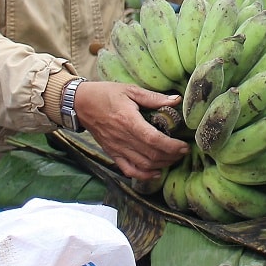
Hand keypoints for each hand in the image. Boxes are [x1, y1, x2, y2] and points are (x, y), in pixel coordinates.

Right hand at [73, 82, 188, 179]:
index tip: (184, 146)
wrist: (81, 104)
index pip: (153, 139)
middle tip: (183, 151)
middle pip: (152, 155)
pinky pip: (129, 170)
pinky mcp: (112, 153)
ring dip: (162, 165)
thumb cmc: (106, 94)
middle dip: (171, 156)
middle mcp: (123, 138)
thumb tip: (176, 100)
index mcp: (128, 121)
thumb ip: (154, 98)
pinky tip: (156, 172)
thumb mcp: (130, 90)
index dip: (171, 146)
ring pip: (143, 165)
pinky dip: (144, 175)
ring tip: (174, 158)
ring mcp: (116, 148)